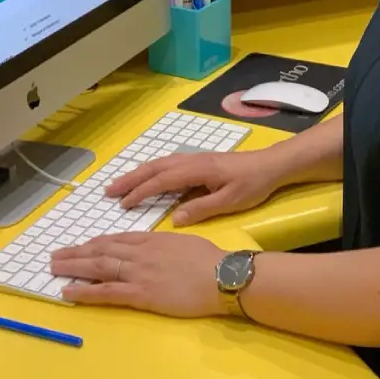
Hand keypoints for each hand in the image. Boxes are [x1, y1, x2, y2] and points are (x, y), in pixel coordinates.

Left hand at [50, 232, 224, 314]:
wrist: (220, 275)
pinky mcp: (140, 294)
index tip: (80, 246)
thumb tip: (155, 248)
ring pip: (98, 267)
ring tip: (54, 268)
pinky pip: (106, 292)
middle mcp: (139, 253)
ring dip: (73, 267)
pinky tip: (68, 292)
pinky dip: (85, 291)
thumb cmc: (209, 259)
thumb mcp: (184, 241)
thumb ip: (164, 245)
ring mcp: (138, 273)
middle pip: (101, 250)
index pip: (116, 239)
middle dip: (76, 252)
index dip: (95, 243)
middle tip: (54, 256)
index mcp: (152, 239)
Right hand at [107, 149, 282, 225]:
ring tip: (120, 186)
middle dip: (130, 178)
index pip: (162, 180)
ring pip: (160, 164)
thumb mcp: (230, 201)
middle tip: (108, 191)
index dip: (141, 191)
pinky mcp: (199, 162)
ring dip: (139, 173)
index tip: (123, 204)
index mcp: (197, 170)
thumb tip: (174, 219)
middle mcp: (192, 161)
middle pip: (155, 167)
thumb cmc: (252, 184)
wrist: (271, 164)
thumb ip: (201, 209)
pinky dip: (152, 171)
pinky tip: (147, 179)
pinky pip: (168, 164)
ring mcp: (195, 159)